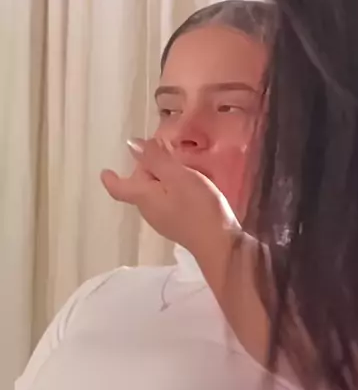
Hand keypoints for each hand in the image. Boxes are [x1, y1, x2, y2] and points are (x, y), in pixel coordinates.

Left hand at [101, 138, 239, 258]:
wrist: (220, 244)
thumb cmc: (197, 207)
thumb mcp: (177, 176)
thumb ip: (155, 158)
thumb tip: (132, 145)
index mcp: (144, 197)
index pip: (119, 188)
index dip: (111, 178)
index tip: (106, 170)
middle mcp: (149, 210)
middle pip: (140, 186)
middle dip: (146, 168)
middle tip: (163, 150)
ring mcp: (165, 220)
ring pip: (155, 193)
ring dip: (162, 177)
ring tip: (181, 164)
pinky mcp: (181, 225)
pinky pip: (169, 201)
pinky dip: (174, 188)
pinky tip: (191, 184)